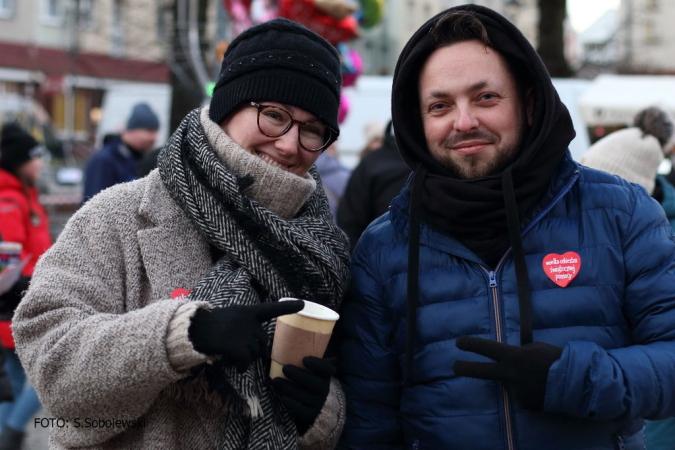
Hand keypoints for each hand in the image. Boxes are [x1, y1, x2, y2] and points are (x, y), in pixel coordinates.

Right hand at [188, 300, 303, 372]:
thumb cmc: (211, 326)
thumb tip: (256, 347)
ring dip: (246, 359)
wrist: (192, 330)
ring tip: (232, 356)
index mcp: (247, 311)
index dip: (287, 307)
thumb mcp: (231, 318)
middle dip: (255, 350)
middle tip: (240, 352)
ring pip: (254, 353)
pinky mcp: (235, 345)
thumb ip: (245, 326)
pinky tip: (237, 367)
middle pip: (262, 341)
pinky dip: (242, 367)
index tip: (303, 304)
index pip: (271, 308)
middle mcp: (247, 319)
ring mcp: (242, 332)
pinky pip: (246, 361)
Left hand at [271, 356, 334, 434]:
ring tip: (276, 381)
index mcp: (325, 376)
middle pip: (314, 383)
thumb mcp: (310, 369)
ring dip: (289, 388)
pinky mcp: (311, 413)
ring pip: (305, 396)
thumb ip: (301, 359)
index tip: (304, 359)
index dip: (317, 365)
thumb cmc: (306, 377)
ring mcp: (318, 402)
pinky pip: (302, 410)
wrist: (315, 400)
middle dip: (298, 375)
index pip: (326, 369)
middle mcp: (324, 389)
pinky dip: (292, 404)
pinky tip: (283, 397)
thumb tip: (285, 342)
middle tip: (284, 368)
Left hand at [453, 336, 562, 410]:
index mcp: (513, 356)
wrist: (576, 382)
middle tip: (454, 366)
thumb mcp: (534, 349)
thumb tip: (509, 362)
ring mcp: (516, 391)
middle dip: (465, 368)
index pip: (486, 348)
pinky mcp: (524, 404)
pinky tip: (541, 388)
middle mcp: (510, 375)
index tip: (458, 342)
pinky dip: (528, 391)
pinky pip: (521, 395)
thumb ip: (517, 355)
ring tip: (538, 377)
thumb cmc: (555, 359)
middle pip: (481, 371)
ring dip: (519, 380)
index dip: (470, 344)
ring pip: (510, 383)